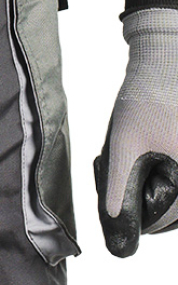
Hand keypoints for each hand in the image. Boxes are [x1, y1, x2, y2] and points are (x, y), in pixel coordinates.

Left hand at [94, 8, 177, 256]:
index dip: (156, 224)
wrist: (166, 58)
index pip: (177, 213)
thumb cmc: (146, 97)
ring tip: (149, 185)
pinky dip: (173, 174)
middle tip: (141, 206)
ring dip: (170, 191)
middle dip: (165, 206)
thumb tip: (113, 213)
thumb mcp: (124, 142)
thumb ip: (118, 179)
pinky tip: (159, 167)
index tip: (139, 226)